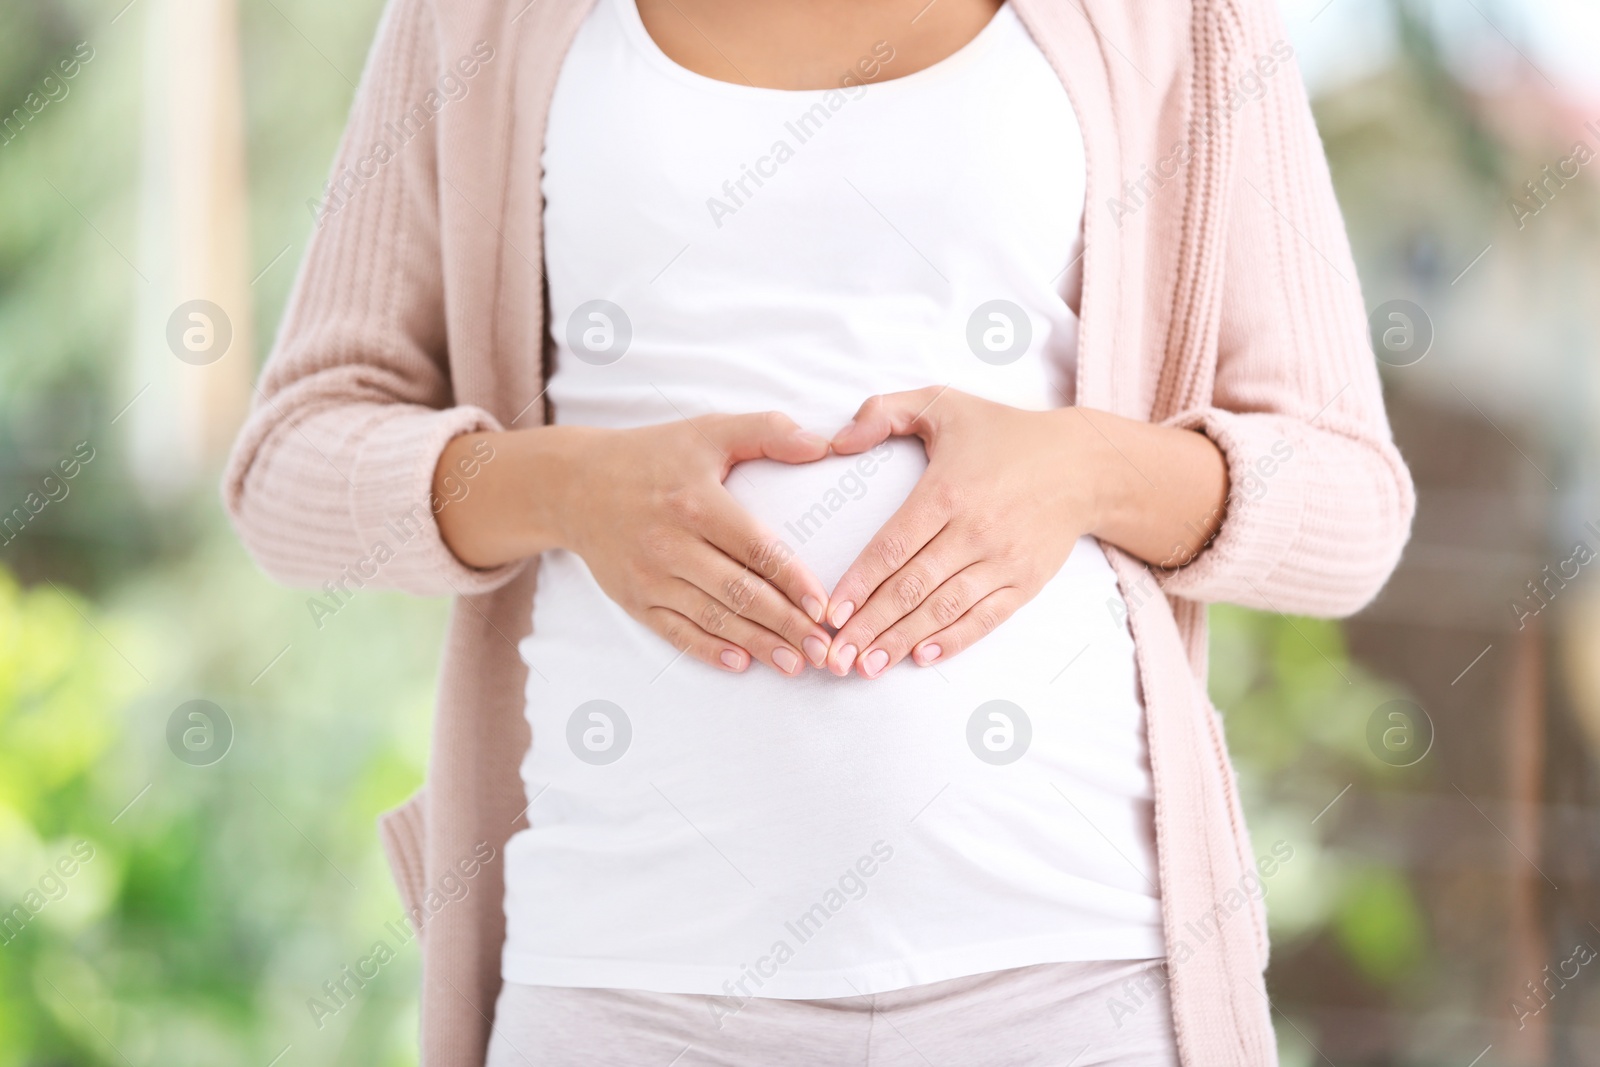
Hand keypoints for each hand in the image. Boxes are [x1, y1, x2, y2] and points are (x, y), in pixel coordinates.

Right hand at [436, 413, 836, 674]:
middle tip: (824, 651)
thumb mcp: (708, 431)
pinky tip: (742, 663)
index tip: (824, 607)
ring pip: (713, 618)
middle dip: (786, 625)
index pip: (756, 549)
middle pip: (739, 592)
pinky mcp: (633, 599)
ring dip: (758, 645)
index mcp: (696, 503)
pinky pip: (676, 632)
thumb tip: (824, 444)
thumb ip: (768, 432)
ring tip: (796, 664)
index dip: (793, 581)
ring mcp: (649, 576)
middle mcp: (671, 544)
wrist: (573, 485)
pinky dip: (709, 651)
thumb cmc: (652, 456)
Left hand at [821, 388, 1098, 677]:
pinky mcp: (1026, 581)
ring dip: (902, 641)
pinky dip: (953, 640)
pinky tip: (922, 657)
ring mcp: (1003, 560)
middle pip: (912, 588)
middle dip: (870, 626)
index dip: (860, 583)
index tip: (830, 611)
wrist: (1084, 463)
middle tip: (835, 657)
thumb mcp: (943, 403)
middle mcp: (975, 530)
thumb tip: (836, 440)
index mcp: (947, 492)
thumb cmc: (1005, 433)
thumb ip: (884, 412)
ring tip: (866, 667)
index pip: (893, 546)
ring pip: (944, 609)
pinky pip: (985, 618)